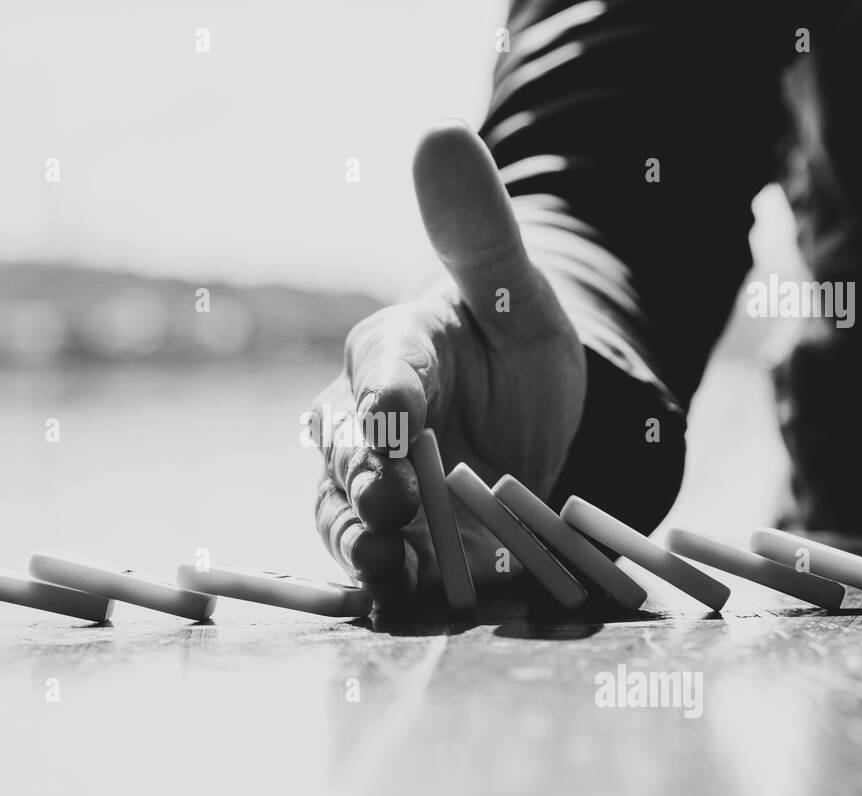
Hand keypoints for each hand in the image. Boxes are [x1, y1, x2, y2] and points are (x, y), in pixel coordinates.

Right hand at [310, 121, 587, 605]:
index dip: (387, 393)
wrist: (519, 415)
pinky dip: (380, 579)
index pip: (383, 367)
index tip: (398, 417)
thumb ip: (479, 232)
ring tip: (382, 567)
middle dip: (366, 477)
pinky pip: (369, 557)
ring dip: (357, 540)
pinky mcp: (389, 536)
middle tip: (389, 504)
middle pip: (348, 448)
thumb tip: (439, 131)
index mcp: (397, 349)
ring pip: (342, 508)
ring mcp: (371, 480)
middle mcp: (365, 417)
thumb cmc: (513, 341)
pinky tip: (396, 598)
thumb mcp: (517, 291)